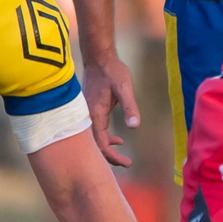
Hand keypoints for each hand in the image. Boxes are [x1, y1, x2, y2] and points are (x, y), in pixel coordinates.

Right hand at [82, 50, 140, 168]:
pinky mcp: (90, 111)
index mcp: (94, 114)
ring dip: (108, 149)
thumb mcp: (125, 87)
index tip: (127, 162)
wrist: (99, 57)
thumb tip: (135, 125)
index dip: (112, 156)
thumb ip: (130, 106)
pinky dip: (106, 139)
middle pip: (95, 145)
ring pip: (94, 139)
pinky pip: (95, 131)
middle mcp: (87, 116)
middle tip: (127, 163)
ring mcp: (87, 114)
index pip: (100, 143)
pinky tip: (118, 140)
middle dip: (110, 157)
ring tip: (124, 158)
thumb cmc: (112, 71)